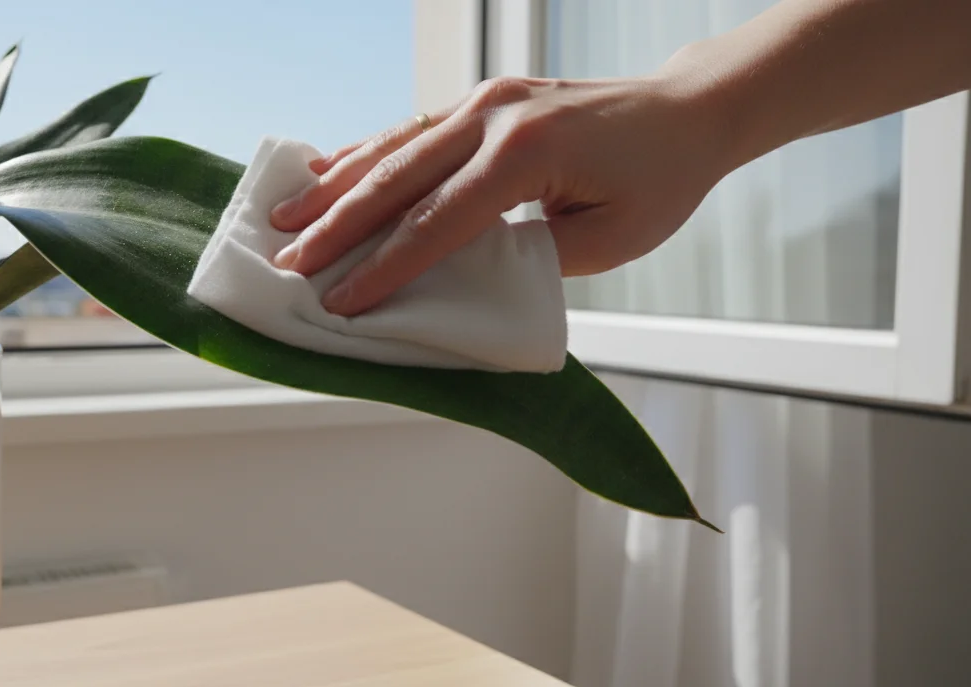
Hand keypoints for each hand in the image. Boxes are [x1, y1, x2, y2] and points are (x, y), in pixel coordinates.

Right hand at [268, 73, 733, 315]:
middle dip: (337, 227)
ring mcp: (484, 99)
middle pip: (397, 178)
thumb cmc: (659, 181)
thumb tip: (461, 279)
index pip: (438, 222)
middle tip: (288, 265)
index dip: (385, 268)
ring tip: (283, 219)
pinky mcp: (483, 99)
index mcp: (526, 153)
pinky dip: (364, 151)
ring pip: (393, 146)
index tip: (342, 304)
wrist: (687, 112)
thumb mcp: (608, 240)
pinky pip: (411, 128)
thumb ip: (530, 258)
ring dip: (335, 185)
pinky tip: (325, 168)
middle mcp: (494, 116)